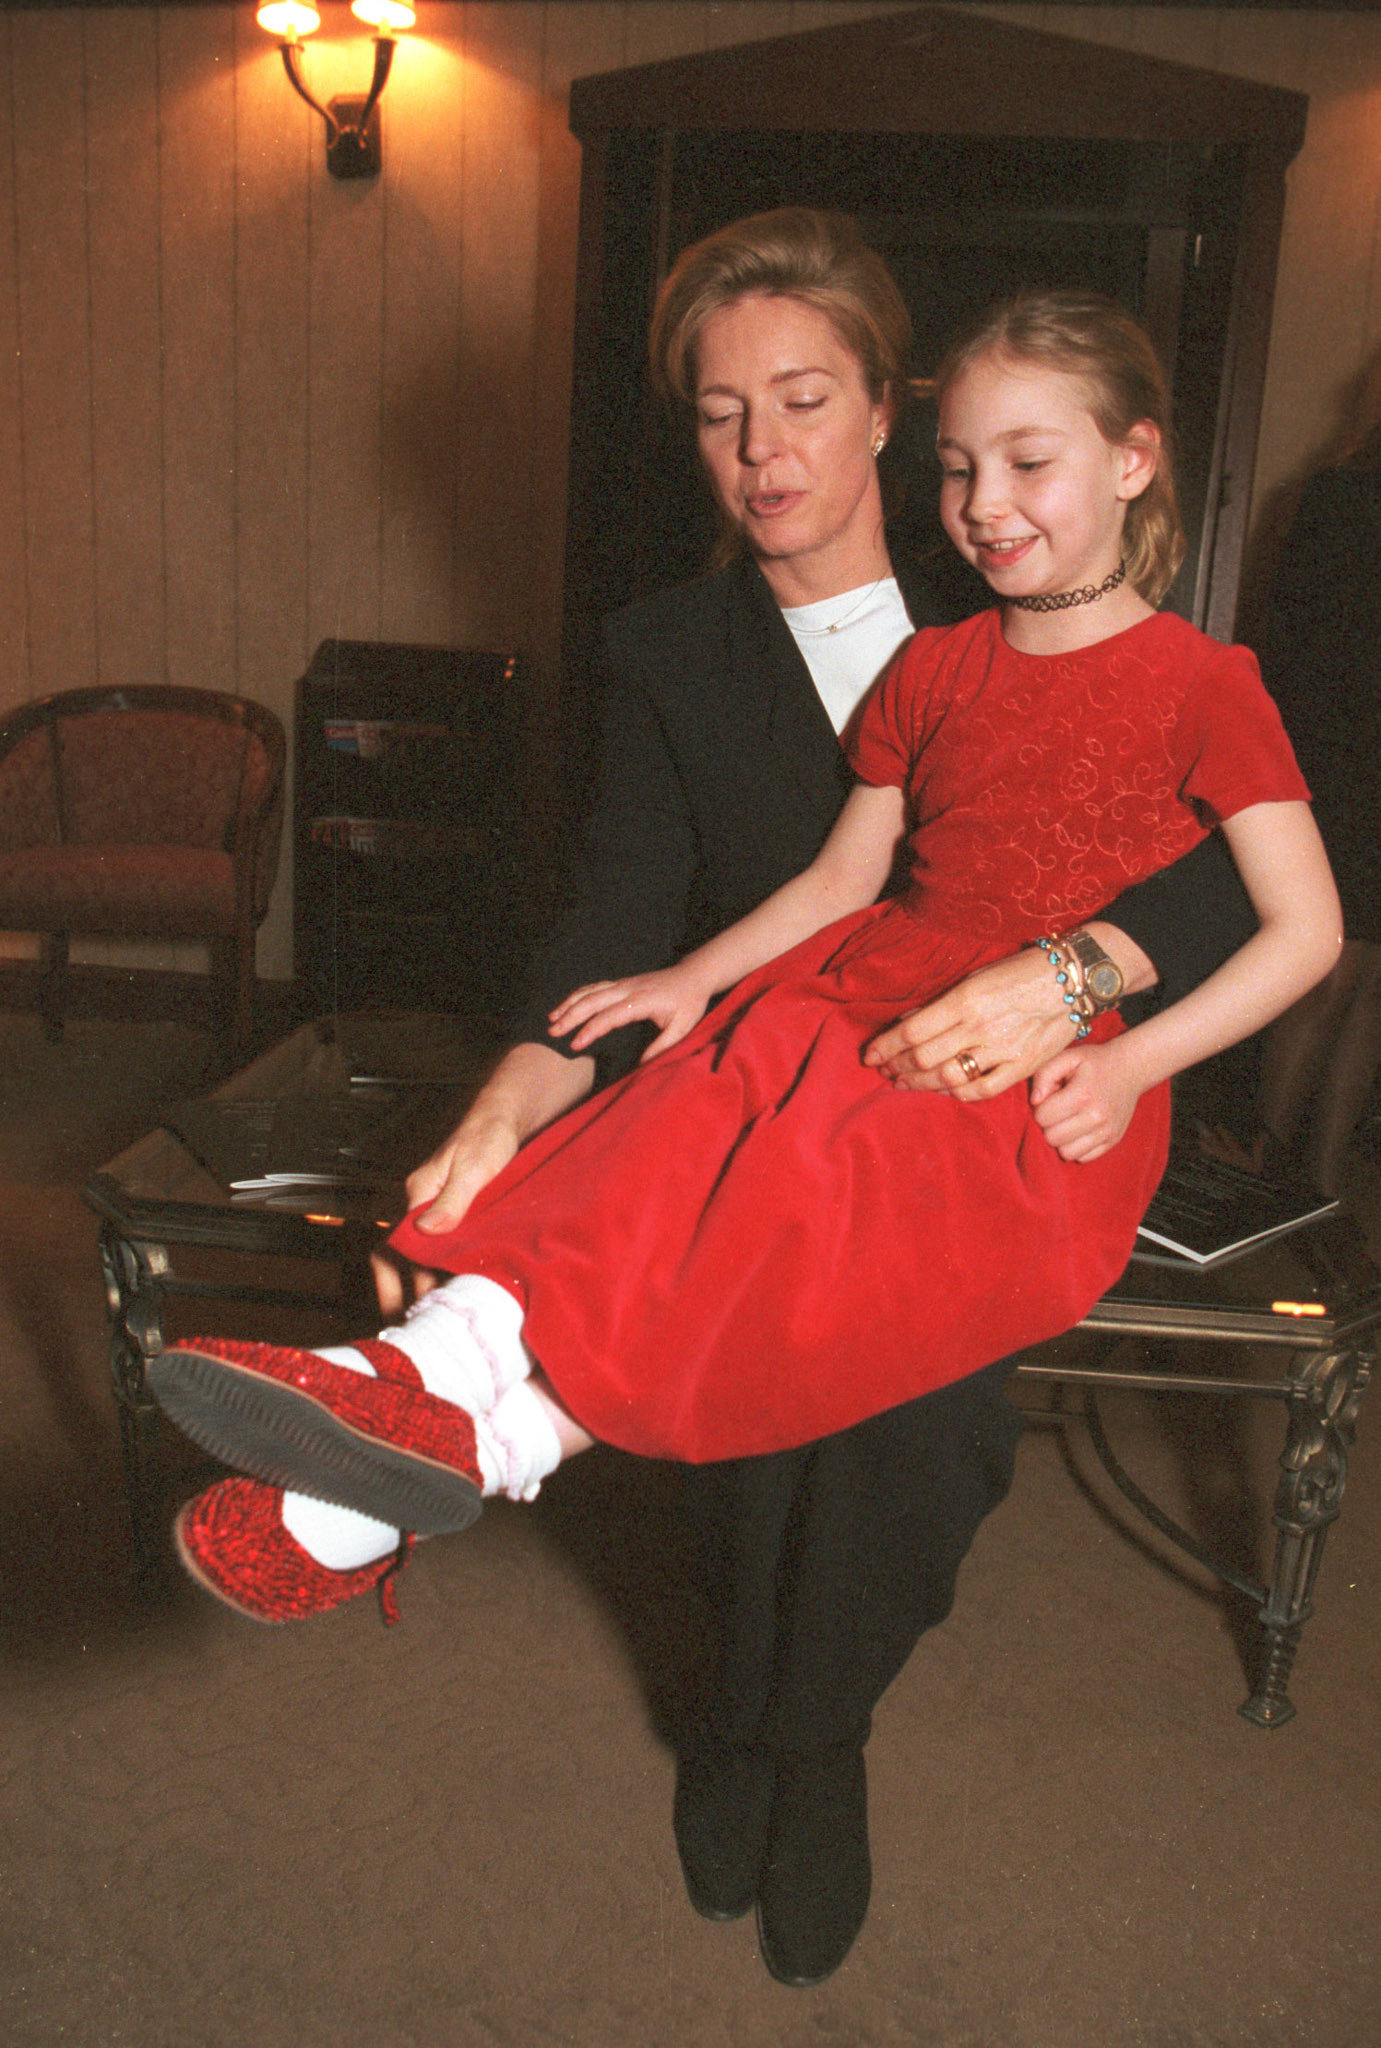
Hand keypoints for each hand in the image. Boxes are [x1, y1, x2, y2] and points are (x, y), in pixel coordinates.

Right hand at [371, 1108, 521, 1315]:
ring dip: (424, 1282)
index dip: (394, 1279)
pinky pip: (440, 1245)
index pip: (394, 1245)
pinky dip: (442, 1268)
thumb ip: (451, 1199)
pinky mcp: (455, 1212)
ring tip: (438, 1313)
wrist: (504, 1118)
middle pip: (400, 1255)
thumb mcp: (474, 1167)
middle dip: (403, 1290)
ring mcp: (437, 1209)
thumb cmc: (488, 1136)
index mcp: (419, 1194)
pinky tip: (456, 1285)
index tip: (400, 1308)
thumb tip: (426, 1229)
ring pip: (420, 1253)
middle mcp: (422, 1204)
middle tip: (415, 1323)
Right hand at [549, 965, 710, 1059]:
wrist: (693, 976)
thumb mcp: (682, 1028)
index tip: (575, 1045)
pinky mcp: (621, 983)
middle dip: (570, 1016)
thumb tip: (642, 1066)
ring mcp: (623, 983)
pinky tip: (566, 1006)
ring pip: (590, 991)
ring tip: (551, 1019)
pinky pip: (594, 987)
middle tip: (553, 1032)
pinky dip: (577, 995)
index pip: (609, 1016)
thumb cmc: (689, 1003)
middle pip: (593, 1000)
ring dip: (569, 1003)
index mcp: (641, 1001)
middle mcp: (628, 989)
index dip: (590, 1030)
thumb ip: (662, 1047)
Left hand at [862, 949, 1079, 1097]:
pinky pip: (981, 1090)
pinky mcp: (1022, 1067)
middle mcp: (980, 1027)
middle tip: (884, 1070)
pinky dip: (956, 1094)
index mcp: (965, 999)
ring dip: (918, 1084)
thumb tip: (907, 1024)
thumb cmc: (1021, 971)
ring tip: (902, 1083)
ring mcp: (1002, 1050)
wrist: (1074, 979)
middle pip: (923, 1058)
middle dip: (896, 1067)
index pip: (911, 1032)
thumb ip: (942, 1003)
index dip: (884, 1047)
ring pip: (947, 1078)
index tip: (870, 1055)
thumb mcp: (976, 976)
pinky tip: (941, 1091)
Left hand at [1029, 1039, 1142, 1161]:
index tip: (1052, 1097)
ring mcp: (1107, 1132)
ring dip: (1062, 1139)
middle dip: (1049, 1124)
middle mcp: (1096, 1117)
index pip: (1042, 1117)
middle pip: (1052, 1138)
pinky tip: (1080, 1130)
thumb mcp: (1067, 1057)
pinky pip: (1083, 1158)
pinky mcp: (1113, 1141)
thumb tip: (1034, 1101)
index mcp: (1082, 1095)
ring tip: (1068, 1121)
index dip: (1041, 1108)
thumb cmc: (1094, 1063)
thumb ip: (1044, 1075)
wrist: (1131, 1069)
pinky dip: (1077, 1147)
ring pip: (1066, 1153)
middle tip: (1060, 1109)